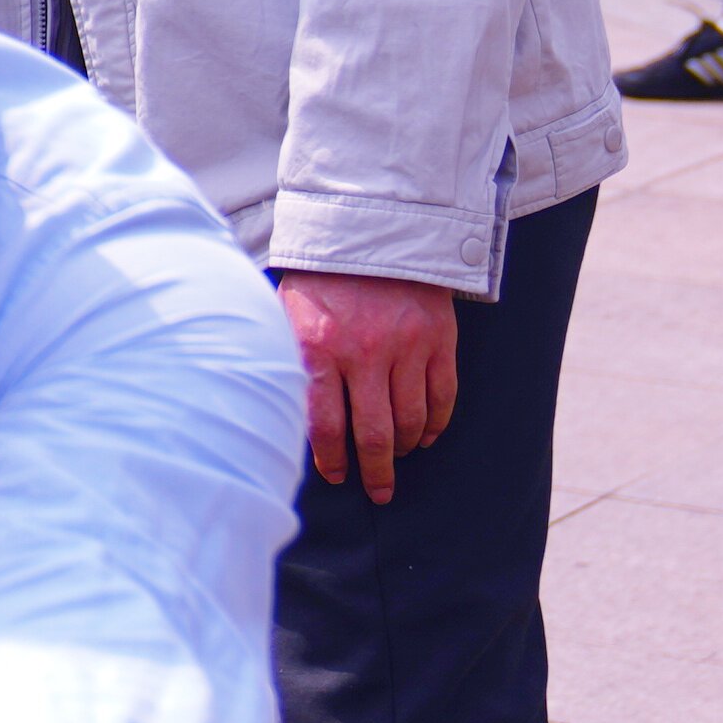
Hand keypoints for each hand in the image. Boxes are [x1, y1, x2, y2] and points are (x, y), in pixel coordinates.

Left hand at [283, 268, 457, 495]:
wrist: (369, 232)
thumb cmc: (319, 279)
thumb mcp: (286, 314)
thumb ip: (289, 362)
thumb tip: (280, 415)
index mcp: (318, 348)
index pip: (325, 424)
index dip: (332, 459)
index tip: (337, 476)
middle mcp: (363, 352)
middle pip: (374, 433)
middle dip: (376, 471)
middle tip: (378, 491)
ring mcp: (406, 346)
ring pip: (412, 419)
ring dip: (404, 447)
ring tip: (396, 456)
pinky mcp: (438, 338)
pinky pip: (443, 395)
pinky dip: (436, 423)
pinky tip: (425, 435)